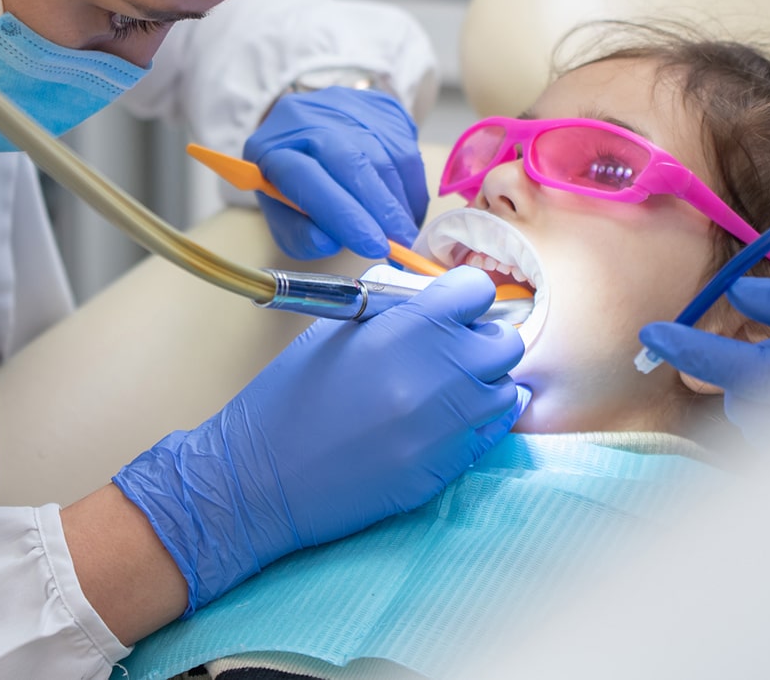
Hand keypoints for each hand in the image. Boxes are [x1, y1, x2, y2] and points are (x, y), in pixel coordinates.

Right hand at [114, 268, 525, 611]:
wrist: (262, 478)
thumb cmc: (290, 397)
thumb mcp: (334, 330)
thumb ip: (393, 308)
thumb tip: (434, 296)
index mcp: (406, 329)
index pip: (476, 290)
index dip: (463, 296)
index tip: (450, 308)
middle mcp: (438, 373)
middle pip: (503, 340)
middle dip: (479, 339)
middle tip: (449, 349)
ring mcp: (448, 426)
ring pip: (506, 388)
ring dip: (482, 382)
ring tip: (445, 389)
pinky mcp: (449, 468)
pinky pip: (494, 431)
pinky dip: (480, 419)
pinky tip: (448, 418)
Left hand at [245, 86, 426, 259]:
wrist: (312, 137)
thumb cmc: (296, 187)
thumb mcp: (284, 219)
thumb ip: (301, 235)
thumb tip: (329, 241)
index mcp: (270, 147)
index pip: (306, 177)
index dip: (342, 214)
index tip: (373, 246)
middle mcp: (306, 117)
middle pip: (351, 161)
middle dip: (382, 210)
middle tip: (400, 245)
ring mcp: (347, 107)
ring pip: (385, 157)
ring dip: (399, 203)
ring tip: (402, 232)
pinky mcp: (381, 107)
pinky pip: (407, 151)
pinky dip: (411, 189)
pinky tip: (405, 210)